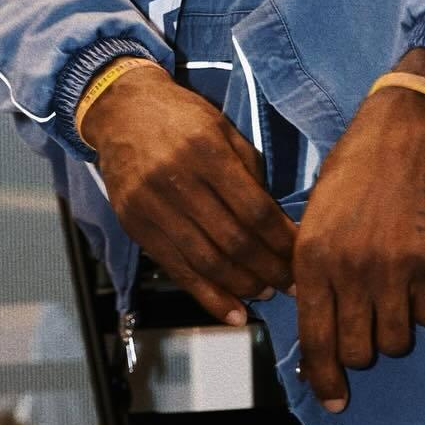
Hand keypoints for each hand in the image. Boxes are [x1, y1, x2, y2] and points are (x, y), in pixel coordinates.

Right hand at [83, 63, 295, 325]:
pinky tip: (232, 313)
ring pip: (206, 260)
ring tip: (266, 293)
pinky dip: (206, 295)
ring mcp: (152, 207)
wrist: (121, 110)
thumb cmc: (181, 116)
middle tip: (293, 284)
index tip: (303, 255)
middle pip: (233, 240)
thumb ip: (249, 172)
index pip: (254, 210)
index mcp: (206, 152)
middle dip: (268, 268)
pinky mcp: (135, 225)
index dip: (282, 240)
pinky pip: (176, 269)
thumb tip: (276, 221)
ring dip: (241, 285)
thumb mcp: (222, 128)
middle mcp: (177, 181)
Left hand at [293, 51, 424, 411]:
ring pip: (397, 338)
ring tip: (393, 296)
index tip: (334, 401)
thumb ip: (311, 274)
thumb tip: (312, 327)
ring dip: (396, 328)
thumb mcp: (313, 221)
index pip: (316, 340)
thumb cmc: (352, 176)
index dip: (324, 379)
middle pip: (360, 350)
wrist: (404, 136)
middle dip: (364, 350)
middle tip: (368, 329)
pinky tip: (418, 274)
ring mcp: (395, 268)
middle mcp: (351, 269)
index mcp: (313, 260)